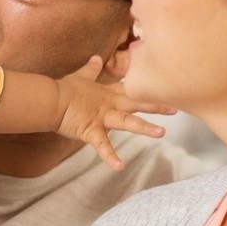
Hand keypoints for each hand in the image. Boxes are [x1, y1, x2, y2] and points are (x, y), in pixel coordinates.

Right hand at [55, 55, 174, 168]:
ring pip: (127, 122)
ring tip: (161, 133)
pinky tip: (120, 167)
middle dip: (156, 106)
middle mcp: (109, 105)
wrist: (50, 99)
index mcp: (108, 93)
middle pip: (136, 104)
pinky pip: (102, 146)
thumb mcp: (81, 76)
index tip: (166, 88)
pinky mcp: (91, 131)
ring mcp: (102, 118)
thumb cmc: (65, 89)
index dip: (149, 90)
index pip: (132, 90)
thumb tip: (97, 57)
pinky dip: (110, 157)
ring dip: (144, 127)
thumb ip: (91, 69)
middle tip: (176, 109)